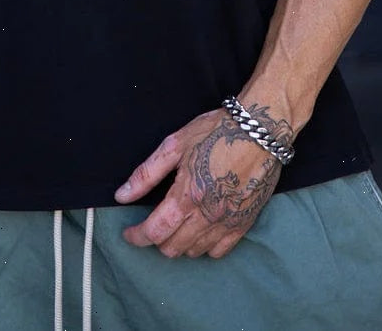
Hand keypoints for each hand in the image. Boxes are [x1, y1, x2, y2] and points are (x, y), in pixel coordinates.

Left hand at [114, 107, 282, 258]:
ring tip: (175, 226)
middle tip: (153, 225)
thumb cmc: (216, 131)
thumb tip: (121, 196)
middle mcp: (207, 215)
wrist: (260, 131)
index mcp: (186, 195)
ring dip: (179, 244)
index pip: (154, 231)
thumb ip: (146, 174)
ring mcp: (227, 222)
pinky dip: (205, 247)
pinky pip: (220, 250)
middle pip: (173, 247)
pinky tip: (200, 232)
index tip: (129, 234)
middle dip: (156, 240)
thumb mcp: (175, 144)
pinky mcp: (245, 223)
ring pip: (194, 251)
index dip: (137, 237)